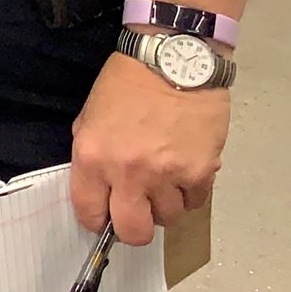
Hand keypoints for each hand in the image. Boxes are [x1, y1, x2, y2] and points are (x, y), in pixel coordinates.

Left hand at [69, 49, 230, 245]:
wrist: (175, 59)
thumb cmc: (127, 83)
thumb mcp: (90, 116)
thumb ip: (93, 158)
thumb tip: (100, 191)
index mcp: (93, 157)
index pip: (89, 213)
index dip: (97, 219)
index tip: (104, 215)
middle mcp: (129, 173)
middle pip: (134, 232)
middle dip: (135, 228)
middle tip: (139, 211)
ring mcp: (167, 175)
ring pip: (169, 218)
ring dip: (166, 204)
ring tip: (165, 179)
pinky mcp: (201, 172)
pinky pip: (195, 202)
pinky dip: (190, 192)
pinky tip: (185, 170)